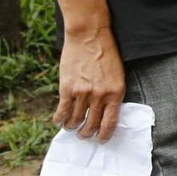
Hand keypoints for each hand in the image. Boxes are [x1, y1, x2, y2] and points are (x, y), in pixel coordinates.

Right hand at [55, 26, 124, 141]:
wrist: (90, 35)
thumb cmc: (106, 53)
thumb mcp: (117, 74)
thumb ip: (111, 94)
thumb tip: (104, 113)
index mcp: (116, 92)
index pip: (110, 123)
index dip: (103, 136)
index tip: (99, 140)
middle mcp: (100, 95)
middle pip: (91, 125)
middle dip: (86, 134)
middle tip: (83, 135)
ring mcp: (83, 92)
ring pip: (74, 120)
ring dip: (71, 127)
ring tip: (71, 126)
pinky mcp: (67, 88)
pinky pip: (62, 111)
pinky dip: (59, 119)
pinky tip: (59, 120)